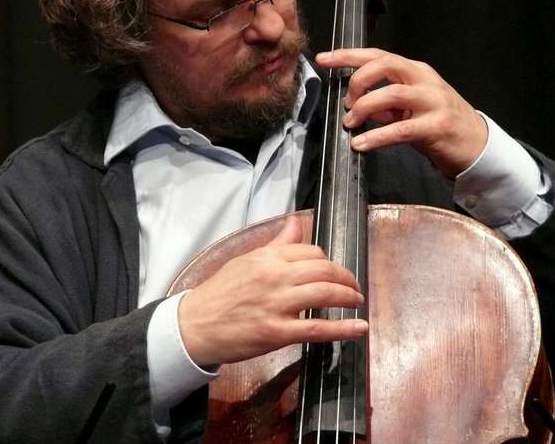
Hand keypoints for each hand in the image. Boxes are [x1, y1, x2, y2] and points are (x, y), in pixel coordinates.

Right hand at [178, 216, 367, 365]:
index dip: (328, 262)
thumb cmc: (220, 293)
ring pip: (325, 294)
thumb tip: (296, 221)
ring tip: (357, 301)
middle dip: (346, 278)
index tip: (333, 271)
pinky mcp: (277, 333)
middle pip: (324, 270)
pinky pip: (318, 328)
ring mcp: (277, 305)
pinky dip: (344, 328)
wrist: (194, 325)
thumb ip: (276, 243)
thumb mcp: (247, 260)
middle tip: (354, 286)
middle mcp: (275, 276)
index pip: (311, 252)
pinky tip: (359, 328)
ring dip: (349, 297)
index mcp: (267, 257)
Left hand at [315, 48, 487, 178]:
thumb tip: (359, 105)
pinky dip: (376, 136)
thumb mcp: (412, 106)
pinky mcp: (437, 127)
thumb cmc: (440, 122)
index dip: (349, 55)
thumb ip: (386, 102)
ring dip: (365, 108)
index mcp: (416, 71)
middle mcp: (425, 80)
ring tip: (351, 123)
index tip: (324, 59)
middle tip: (347, 103)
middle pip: (385, 65)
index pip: (378, 55)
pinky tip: (361, 144)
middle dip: (358, 80)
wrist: (477, 144)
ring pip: (392, 94)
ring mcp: (433, 102)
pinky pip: (400, 129)